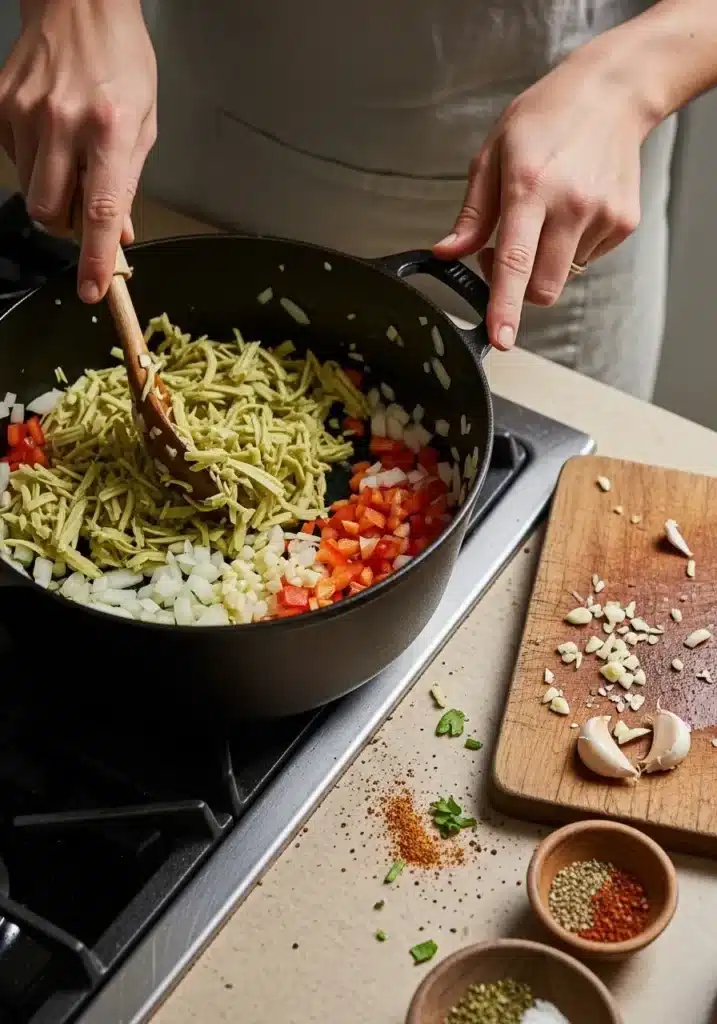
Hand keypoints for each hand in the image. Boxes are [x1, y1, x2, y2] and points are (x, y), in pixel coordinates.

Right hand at [0, 0, 156, 302]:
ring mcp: (24, 112)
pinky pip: (13, 160)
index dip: (94, 257)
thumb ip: (128, 183)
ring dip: (52, 191)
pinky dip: (34, 163)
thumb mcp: (143, 124)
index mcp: (109, 129)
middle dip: (67, 222)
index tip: (91, 289)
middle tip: (85, 204)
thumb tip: (118, 236)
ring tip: (70, 157)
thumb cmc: (122, 62)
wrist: (79, 3)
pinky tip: (51, 135)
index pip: (99, 210)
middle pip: (49, 211)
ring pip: (30, 190)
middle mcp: (62, 122)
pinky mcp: (0, 105)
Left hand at [433, 45, 655, 350]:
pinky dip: (572, 246)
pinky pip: (587, 258)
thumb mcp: (493, 154)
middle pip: (542, 288)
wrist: (612, 93)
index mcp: (529, 188)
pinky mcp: (624, 223)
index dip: (505, 306)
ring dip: (546, 261)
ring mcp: (602, 216)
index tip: (501, 338)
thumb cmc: (546, 117)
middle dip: (521, 290)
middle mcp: (570, 205)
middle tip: (508, 253)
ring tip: (547, 214)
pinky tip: (573, 207)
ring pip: (563, 275)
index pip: (515, 261)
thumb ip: (472, 214)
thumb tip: (447, 252)